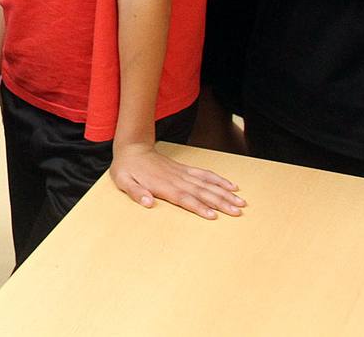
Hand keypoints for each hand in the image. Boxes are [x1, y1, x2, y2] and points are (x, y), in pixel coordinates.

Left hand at [109, 143, 244, 219]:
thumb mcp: (123, 181)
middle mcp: (177, 180)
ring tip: (240, 202)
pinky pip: (205, 174)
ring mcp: (183, 174)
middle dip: (220, 202)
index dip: (199, 207)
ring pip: (207, 184)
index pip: (184, 199)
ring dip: (224, 193)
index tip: (213, 215)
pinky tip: (232, 186)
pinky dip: (219, 180)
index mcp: (163, 186)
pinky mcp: (185, 169)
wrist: (132, 148)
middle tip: (236, 211)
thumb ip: (135, 192)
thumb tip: (147, 202)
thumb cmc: (126, 168)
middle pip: (202, 193)